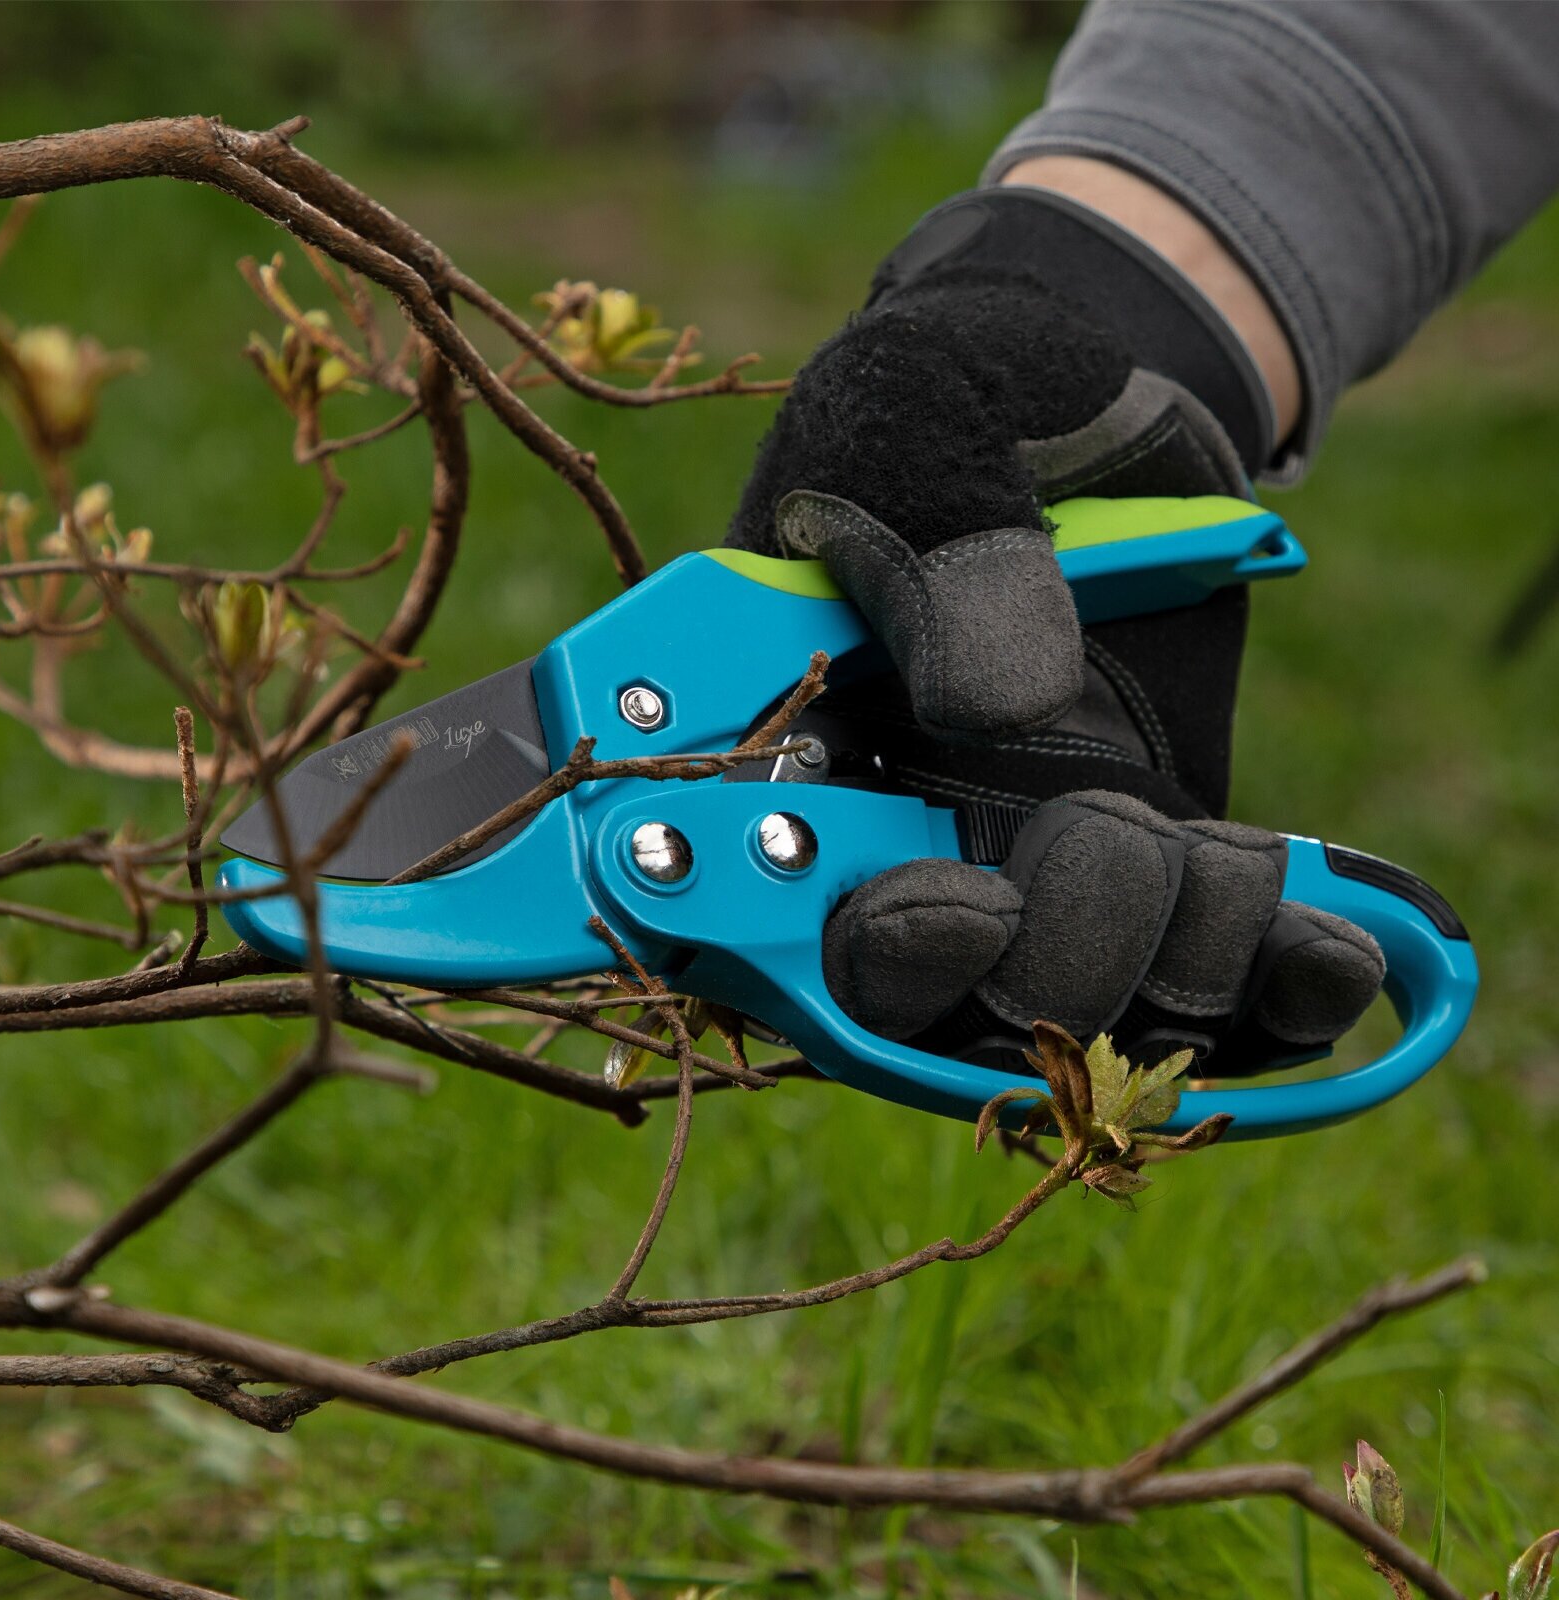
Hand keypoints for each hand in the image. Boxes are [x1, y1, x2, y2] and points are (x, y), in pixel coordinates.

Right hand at [726, 186, 1382, 1068]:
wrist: (1102, 371)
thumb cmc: (965, 377)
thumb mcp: (923, 417)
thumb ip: (940, 556)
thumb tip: (996, 712)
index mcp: (787, 737)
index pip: (774, 909)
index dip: (864, 946)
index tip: (964, 904)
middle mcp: (887, 820)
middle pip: (926, 1003)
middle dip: (1035, 960)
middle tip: (1098, 828)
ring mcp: (1019, 850)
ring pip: (1069, 1007)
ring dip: (1163, 954)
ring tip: (1219, 852)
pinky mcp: (1150, 852)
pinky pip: (1203, 977)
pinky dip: (1273, 987)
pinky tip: (1333, 948)